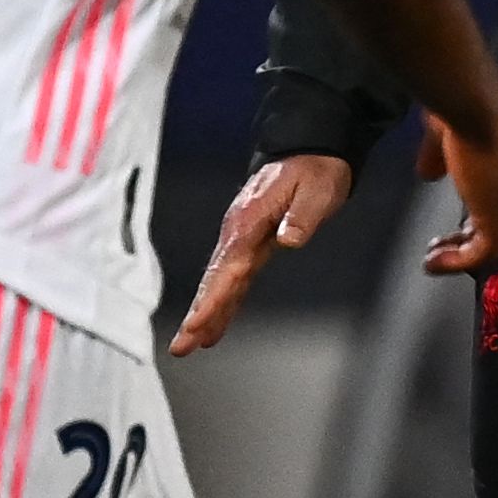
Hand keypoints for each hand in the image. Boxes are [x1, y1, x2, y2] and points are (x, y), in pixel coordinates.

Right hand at [169, 154, 352, 355]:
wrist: (310, 151)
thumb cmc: (314, 170)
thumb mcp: (316, 190)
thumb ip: (301, 215)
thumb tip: (287, 239)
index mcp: (249, 219)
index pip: (228, 266)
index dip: (213, 297)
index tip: (198, 322)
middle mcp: (239, 230)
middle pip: (215, 279)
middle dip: (199, 313)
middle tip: (182, 345)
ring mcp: (242, 237)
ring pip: (221, 281)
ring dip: (208, 312)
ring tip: (193, 345)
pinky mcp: (251, 243)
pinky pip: (234, 277)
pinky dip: (224, 301)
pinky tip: (216, 324)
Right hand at [414, 109, 497, 277]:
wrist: (472, 109)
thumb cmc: (461, 111)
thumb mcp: (446, 138)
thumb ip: (438, 158)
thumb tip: (428, 175)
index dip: (476, 220)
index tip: (452, 228)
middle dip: (468, 242)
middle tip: (440, 249)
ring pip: (493, 247)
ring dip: (461, 257)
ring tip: (433, 259)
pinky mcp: (497, 220)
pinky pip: (479, 255)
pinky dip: (456, 263)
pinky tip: (434, 261)